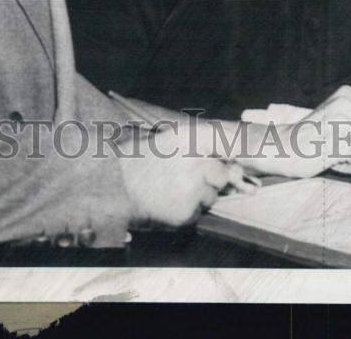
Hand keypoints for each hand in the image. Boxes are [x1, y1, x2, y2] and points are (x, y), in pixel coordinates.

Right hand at [118, 124, 246, 226]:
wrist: (116, 185)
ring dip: (199, 196)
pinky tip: (169, 201)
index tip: (230, 160)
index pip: (228, 144)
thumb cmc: (143, 160)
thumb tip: (234, 165)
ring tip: (173, 189)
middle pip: (221, 174)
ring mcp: (192, 189)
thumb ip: (204, 147)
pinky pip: (198, 213)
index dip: (231, 153)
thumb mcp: (172, 140)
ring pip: (211, 196)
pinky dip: (188, 210)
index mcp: (191, 138)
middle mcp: (195, 162)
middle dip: (210, 179)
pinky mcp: (186, 212)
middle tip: (185, 177)